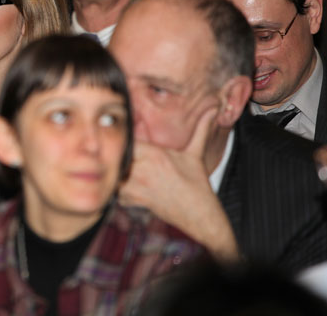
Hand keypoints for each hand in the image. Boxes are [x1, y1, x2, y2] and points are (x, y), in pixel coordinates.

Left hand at [119, 108, 238, 260]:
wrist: (199, 214)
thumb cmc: (196, 185)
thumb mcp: (195, 155)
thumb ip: (200, 131)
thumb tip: (212, 111)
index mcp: (155, 155)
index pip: (127, 140)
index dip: (122, 138)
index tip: (122, 137)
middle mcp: (144, 170)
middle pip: (116, 157)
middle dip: (115, 154)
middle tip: (114, 152)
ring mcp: (138, 187)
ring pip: (113, 175)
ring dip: (113, 172)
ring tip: (117, 168)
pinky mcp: (135, 201)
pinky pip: (116, 193)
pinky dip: (117, 189)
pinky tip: (124, 185)